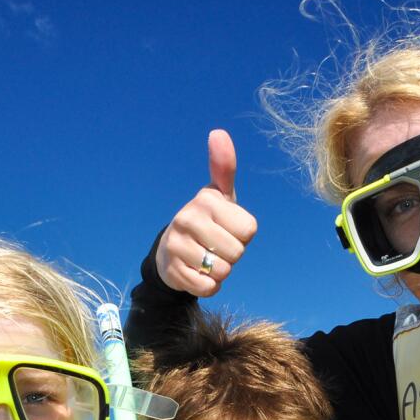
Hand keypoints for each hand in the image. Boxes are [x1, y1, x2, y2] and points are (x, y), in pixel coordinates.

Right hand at [154, 129, 257, 296]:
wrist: (171, 252)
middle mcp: (187, 218)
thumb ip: (223, 167)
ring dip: (220, 271)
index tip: (227, 228)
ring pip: (222, 271)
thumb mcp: (219, 196)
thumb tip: (218, 132)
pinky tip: (199, 274)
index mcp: (206, 200)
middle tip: (217, 246)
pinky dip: (209, 286)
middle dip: (232, 255)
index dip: (243, 235)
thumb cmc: (207, 221)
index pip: (249, 230)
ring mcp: (177, 246)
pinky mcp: (173, 271)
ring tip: (207, 258)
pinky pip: (207, 287)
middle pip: (237, 252)